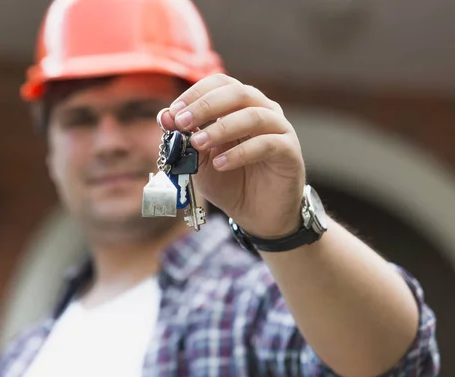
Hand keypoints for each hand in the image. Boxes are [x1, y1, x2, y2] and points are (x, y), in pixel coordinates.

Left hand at [160, 74, 305, 237]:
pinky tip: (221, 164)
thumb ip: (185, 139)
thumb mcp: (200, 160)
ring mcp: (279, 129)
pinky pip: (267, 144)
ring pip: (253, 115)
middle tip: (182, 122)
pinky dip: (240, 153)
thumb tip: (165, 115)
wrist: (256, 214)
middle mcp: (262, 110)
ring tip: (199, 144)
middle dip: (206, 106)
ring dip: (221, 128)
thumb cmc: (229, 181)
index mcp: (240, 105)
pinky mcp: (290, 151)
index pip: (220, 83)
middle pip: (237, 92)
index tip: (174, 113)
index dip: (196, 94)